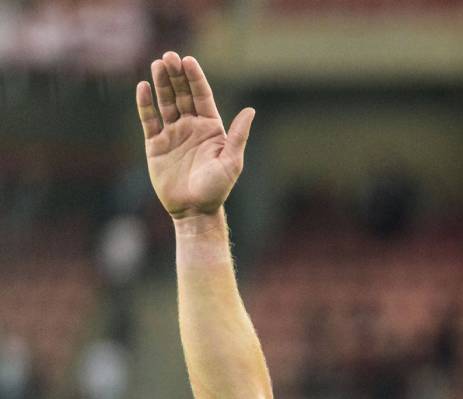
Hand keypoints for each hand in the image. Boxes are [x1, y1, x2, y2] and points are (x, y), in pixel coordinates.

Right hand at [136, 51, 254, 219]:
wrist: (193, 210)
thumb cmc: (217, 189)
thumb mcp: (231, 162)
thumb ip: (238, 135)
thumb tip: (251, 111)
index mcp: (211, 128)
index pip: (202, 96)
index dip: (195, 78)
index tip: (189, 60)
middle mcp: (192, 127)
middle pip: (182, 94)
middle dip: (176, 75)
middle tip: (169, 56)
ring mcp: (173, 134)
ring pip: (165, 103)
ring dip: (161, 84)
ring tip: (157, 64)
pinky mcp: (155, 144)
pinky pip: (150, 119)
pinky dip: (146, 104)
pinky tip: (143, 87)